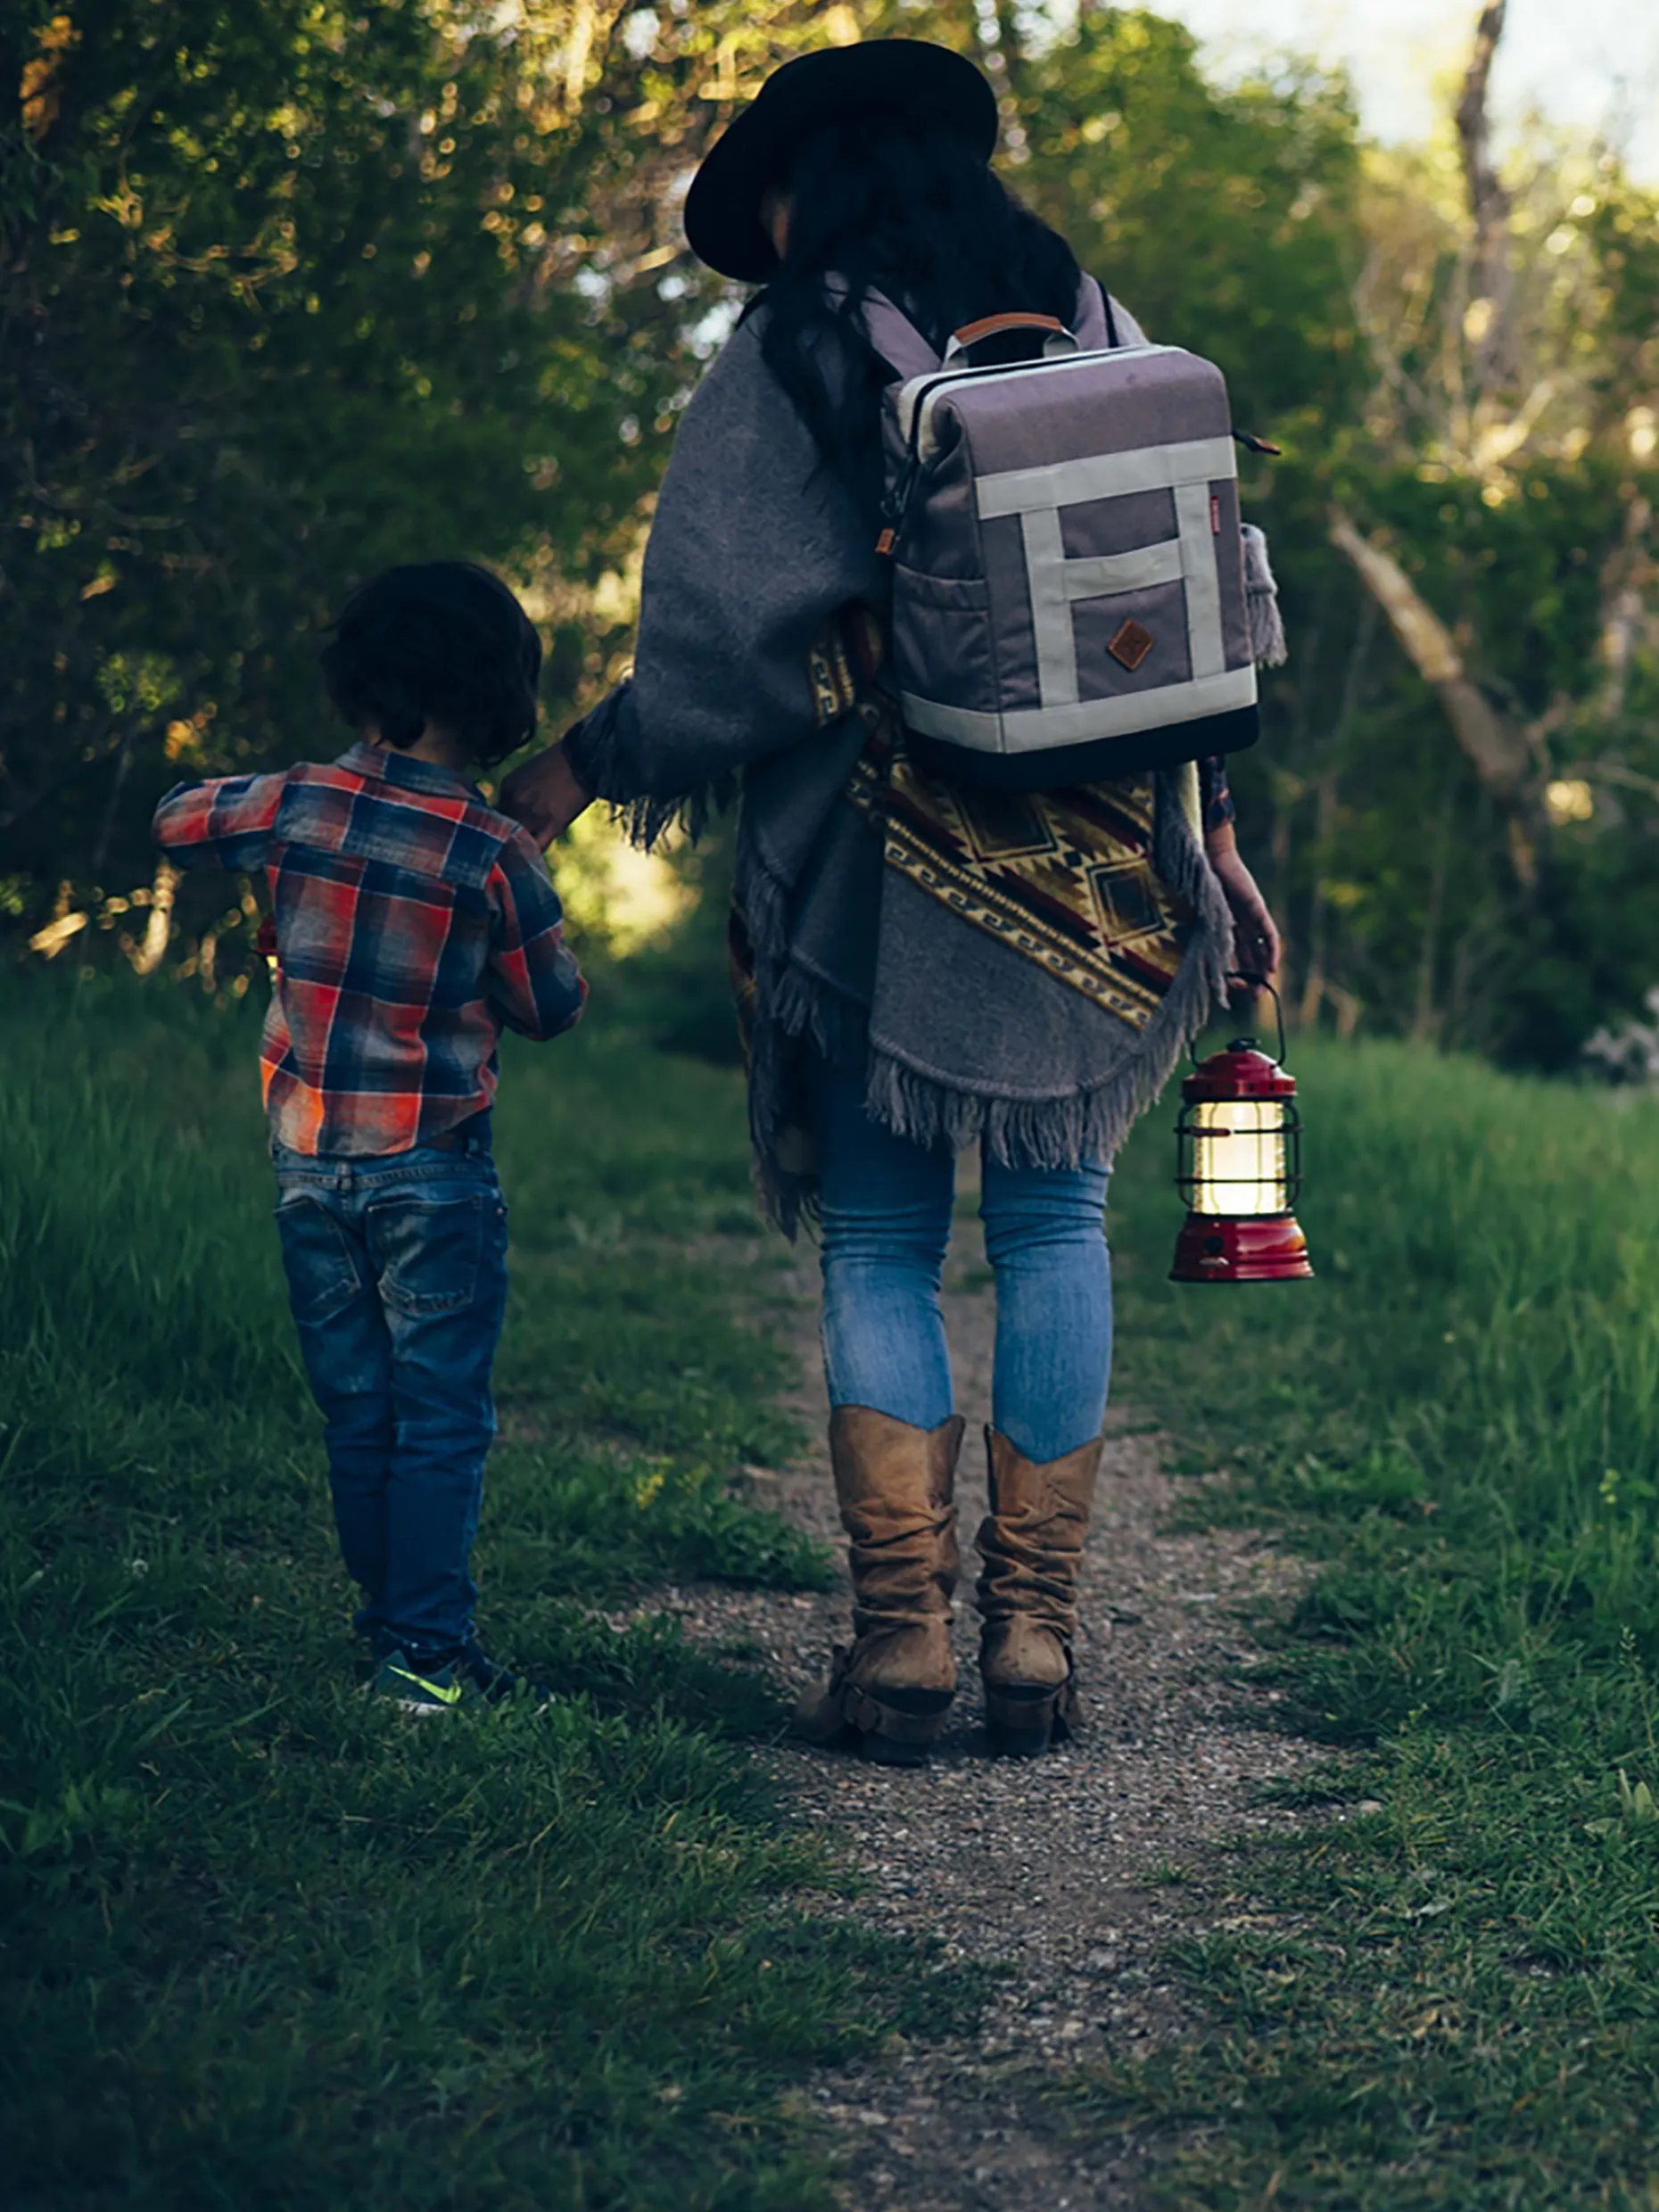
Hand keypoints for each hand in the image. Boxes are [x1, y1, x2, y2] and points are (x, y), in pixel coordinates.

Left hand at [499, 740, 592, 847]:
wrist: (584, 758)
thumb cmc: (559, 762)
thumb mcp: (528, 772)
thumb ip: (518, 791)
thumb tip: (515, 811)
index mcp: (508, 786)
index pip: (496, 813)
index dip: (501, 823)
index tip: (505, 830)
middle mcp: (516, 801)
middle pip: (504, 828)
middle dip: (507, 836)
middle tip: (512, 843)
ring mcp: (534, 814)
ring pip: (518, 839)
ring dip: (520, 846)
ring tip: (523, 851)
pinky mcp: (553, 824)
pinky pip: (538, 846)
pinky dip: (534, 852)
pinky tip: (534, 854)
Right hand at [1206, 835, 1281, 983]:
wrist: (1209, 861)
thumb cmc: (1200, 885)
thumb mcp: (1202, 918)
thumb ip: (1203, 936)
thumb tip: (1195, 961)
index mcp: (1228, 927)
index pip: (1236, 955)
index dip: (1237, 974)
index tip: (1233, 989)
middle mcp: (1243, 925)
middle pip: (1252, 956)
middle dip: (1253, 977)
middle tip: (1254, 997)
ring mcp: (1252, 917)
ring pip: (1262, 949)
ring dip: (1264, 969)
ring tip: (1263, 986)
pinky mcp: (1258, 910)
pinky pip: (1269, 934)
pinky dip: (1271, 951)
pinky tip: (1272, 966)